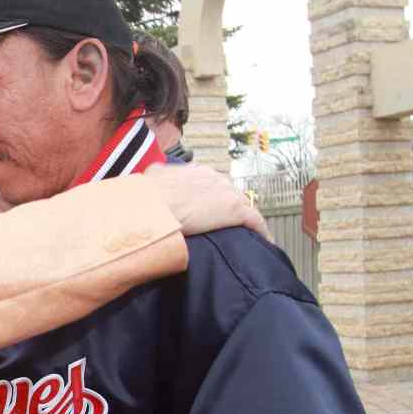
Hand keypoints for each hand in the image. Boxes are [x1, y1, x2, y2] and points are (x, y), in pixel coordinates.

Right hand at [144, 163, 272, 241]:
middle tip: (225, 224)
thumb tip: (153, 177)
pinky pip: (255, 221)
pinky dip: (261, 231)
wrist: (153, 205)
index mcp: (197, 172)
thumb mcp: (150, 178)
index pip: (212, 184)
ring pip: (245, 205)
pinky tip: (265, 241)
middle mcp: (215, 179)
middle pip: (231, 193)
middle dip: (229, 207)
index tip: (209, 209)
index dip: (212, 198)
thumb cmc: (148, 195)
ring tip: (244, 233)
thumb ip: (158, 177)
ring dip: (244, 218)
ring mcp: (227, 194)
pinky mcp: (235, 212)